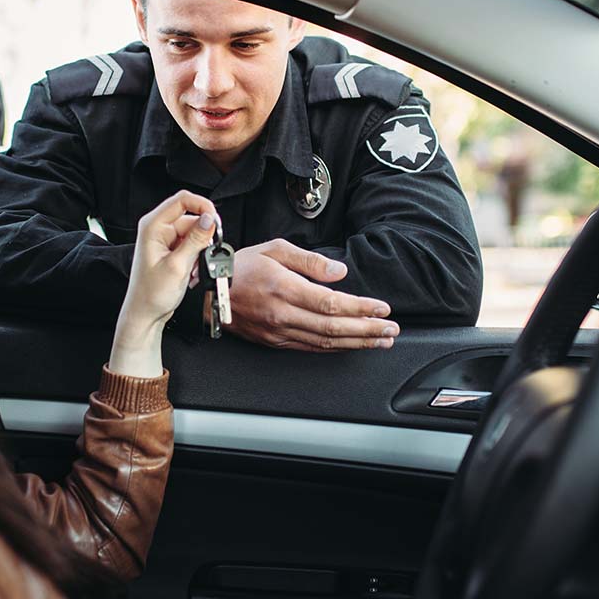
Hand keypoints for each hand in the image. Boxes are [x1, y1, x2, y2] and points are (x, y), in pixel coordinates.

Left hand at [110, 190, 216, 375]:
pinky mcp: (172, 250)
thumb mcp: (178, 266)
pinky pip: (192, 245)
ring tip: (194, 268)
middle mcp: (158, 229)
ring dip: (200, 249)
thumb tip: (210, 219)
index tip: (216, 219)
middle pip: (191, 217)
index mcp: (152, 226)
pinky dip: (197, 257)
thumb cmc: (151, 294)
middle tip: (208, 251)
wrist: (145, 314)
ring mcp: (165, 240)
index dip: (203, 205)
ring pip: (195, 233)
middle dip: (204, 235)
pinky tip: (192, 271)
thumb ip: (196, 240)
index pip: (182, 200)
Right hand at [228, 239, 399, 351]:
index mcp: (284, 288)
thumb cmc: (239, 267)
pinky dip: (334, 349)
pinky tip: (351, 345)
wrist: (207, 291)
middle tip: (391, 330)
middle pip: (334, 328)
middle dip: (368, 330)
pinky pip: (310, 348)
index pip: (332, 304)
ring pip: (325, 343)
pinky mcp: (274, 341)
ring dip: (357, 343)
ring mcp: (278, 332)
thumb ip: (310, 261)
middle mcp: (282, 314)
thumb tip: (339, 273)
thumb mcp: (274, 249)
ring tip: (380, 341)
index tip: (382, 308)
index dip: (361, 309)